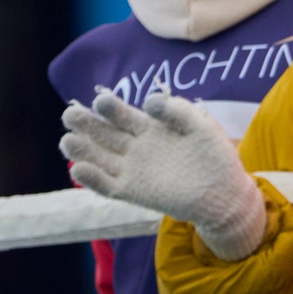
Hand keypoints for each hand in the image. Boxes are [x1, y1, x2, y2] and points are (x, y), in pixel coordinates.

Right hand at [61, 88, 265, 259]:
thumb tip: (148, 101)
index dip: (109, 107)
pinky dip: (91, 179)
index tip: (100, 100)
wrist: (225, 193)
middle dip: (85, 123)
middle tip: (70, 114)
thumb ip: (176, 111)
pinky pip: (106, 185)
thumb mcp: (200, 125)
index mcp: (149, 126)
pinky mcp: (131, 191)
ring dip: (81, 150)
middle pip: (103, 133)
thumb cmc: (214, 155)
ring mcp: (131, 169)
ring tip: (67, 140)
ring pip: (98, 157)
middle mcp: (134, 146)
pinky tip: (78, 170)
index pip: (121, 114)